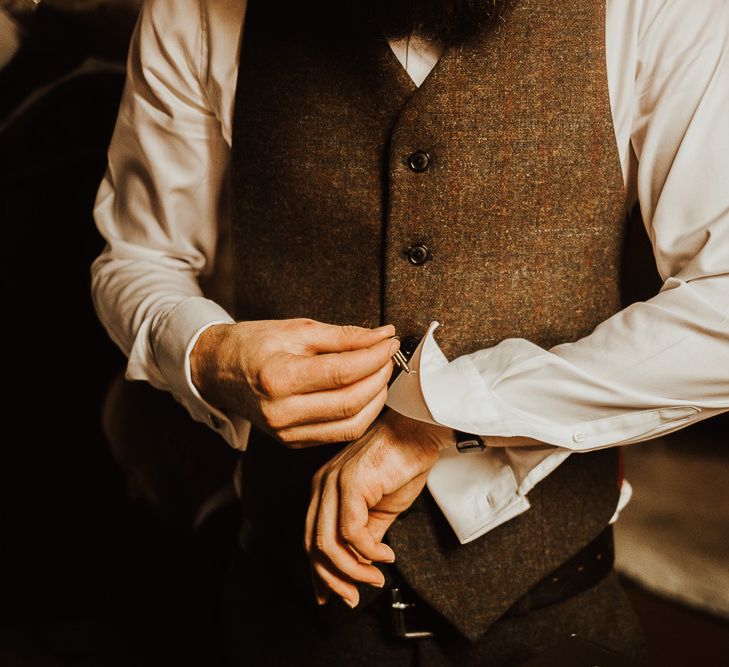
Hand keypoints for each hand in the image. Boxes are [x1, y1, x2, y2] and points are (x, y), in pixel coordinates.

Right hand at [190, 318, 399, 447]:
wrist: (217, 371)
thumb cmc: (253, 345)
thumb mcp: (297, 330)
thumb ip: (343, 336)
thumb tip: (382, 336)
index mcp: (277, 378)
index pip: (342, 373)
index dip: (374, 357)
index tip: (389, 342)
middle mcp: (281, 412)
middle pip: (350, 402)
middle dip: (379, 377)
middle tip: (388, 356)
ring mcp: (286, 433)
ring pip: (350, 425)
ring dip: (375, 399)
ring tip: (380, 373)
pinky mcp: (293, 442)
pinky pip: (339, 434)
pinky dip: (360, 414)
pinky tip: (365, 393)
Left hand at [304, 409, 453, 606]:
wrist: (419, 432)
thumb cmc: (402, 463)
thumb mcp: (380, 510)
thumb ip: (365, 535)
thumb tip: (359, 565)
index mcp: (324, 490)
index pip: (311, 538)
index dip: (319, 574)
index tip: (332, 597)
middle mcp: (322, 485)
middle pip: (313, 546)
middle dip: (334, 579)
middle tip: (356, 595)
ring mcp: (333, 482)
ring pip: (327, 544)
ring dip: (353, 569)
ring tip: (376, 576)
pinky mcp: (351, 483)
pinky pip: (350, 531)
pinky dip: (368, 552)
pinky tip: (385, 555)